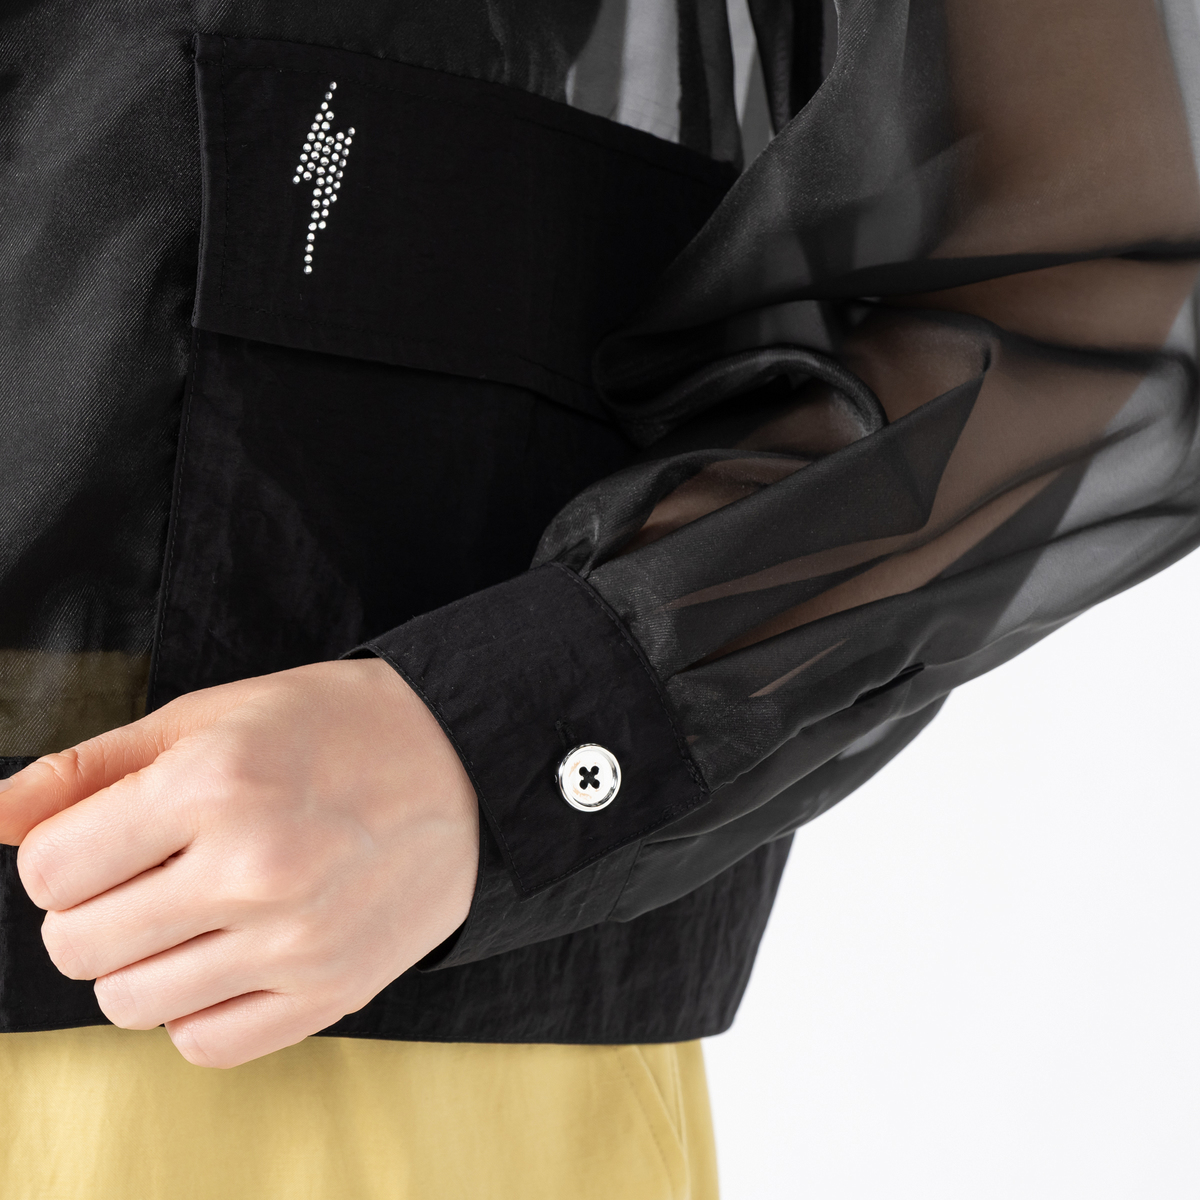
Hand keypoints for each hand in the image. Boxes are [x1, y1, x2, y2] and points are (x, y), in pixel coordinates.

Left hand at [0, 658, 478, 1067]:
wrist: (466, 769)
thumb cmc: (339, 728)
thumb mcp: (215, 714)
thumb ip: (94, 766)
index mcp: (217, 782)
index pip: (48, 870)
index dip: (62, 854)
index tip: (105, 839)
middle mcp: (254, 868)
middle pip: (75, 944)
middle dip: (90, 908)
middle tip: (149, 872)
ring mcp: (296, 942)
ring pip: (127, 1004)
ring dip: (139, 960)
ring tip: (191, 912)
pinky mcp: (330, 993)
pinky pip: (202, 1044)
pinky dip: (195, 1007)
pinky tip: (228, 955)